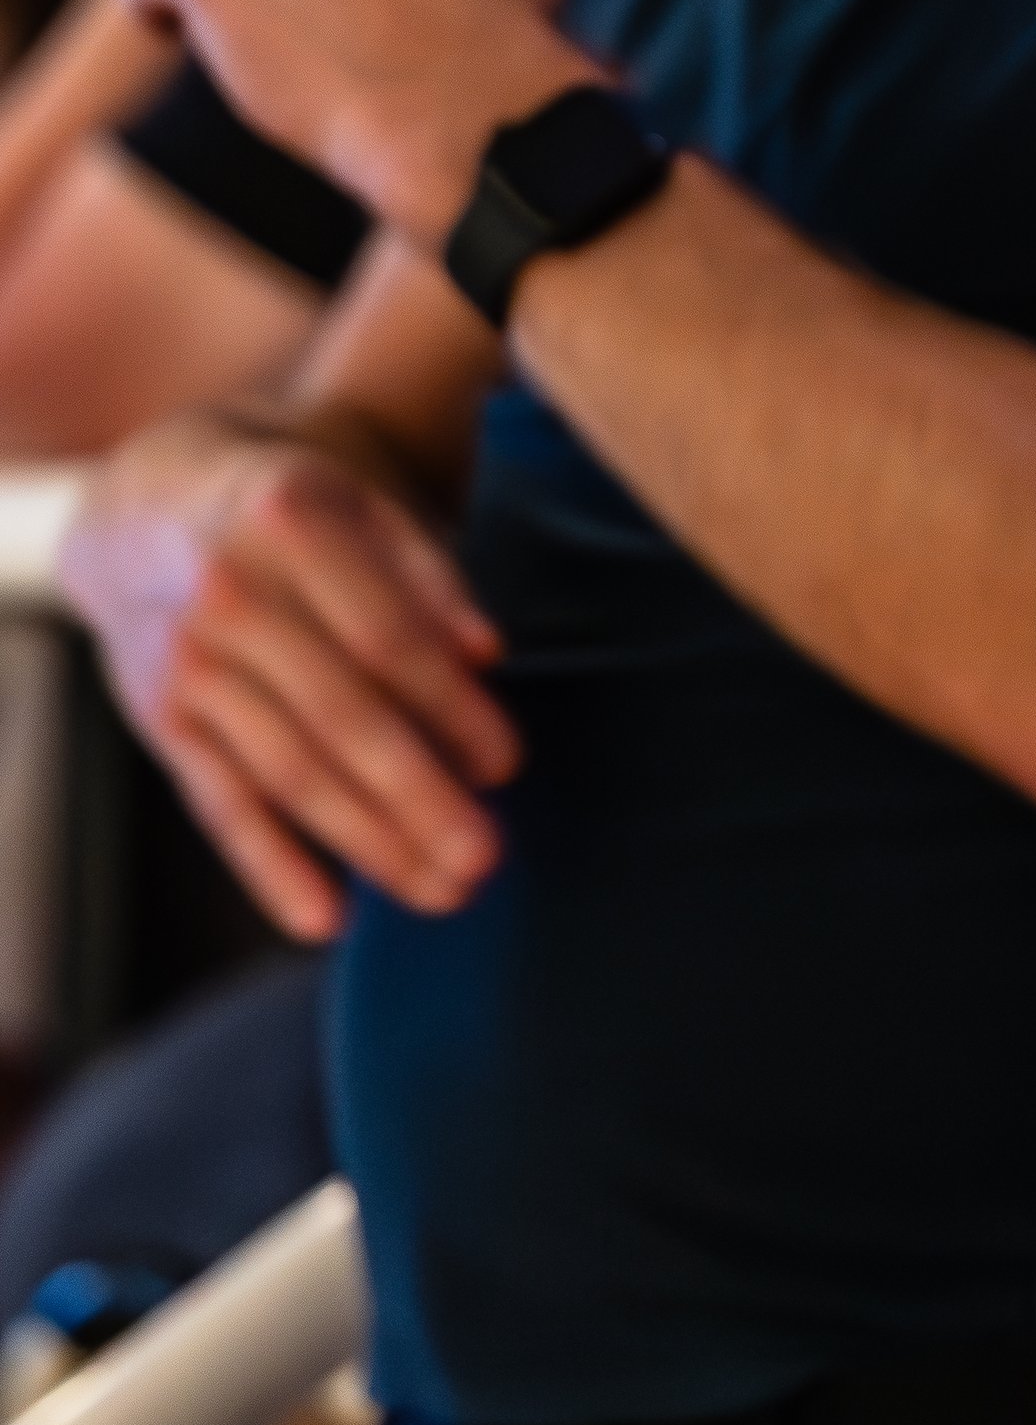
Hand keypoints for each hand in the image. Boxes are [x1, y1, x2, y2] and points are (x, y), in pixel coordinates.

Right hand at [58, 418, 520, 937]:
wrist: (140, 508)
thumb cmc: (289, 516)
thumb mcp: (358, 505)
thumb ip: (427, 573)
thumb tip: (488, 652)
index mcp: (293, 526)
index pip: (384, 635)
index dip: (449, 705)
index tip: (506, 765)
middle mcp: (228, 595)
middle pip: (337, 714)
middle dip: (416, 794)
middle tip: (484, 857)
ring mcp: (186, 663)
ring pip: (286, 770)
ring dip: (366, 840)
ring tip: (439, 892)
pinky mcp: (160, 721)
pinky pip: (219, 803)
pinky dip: (270, 866)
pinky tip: (324, 919)